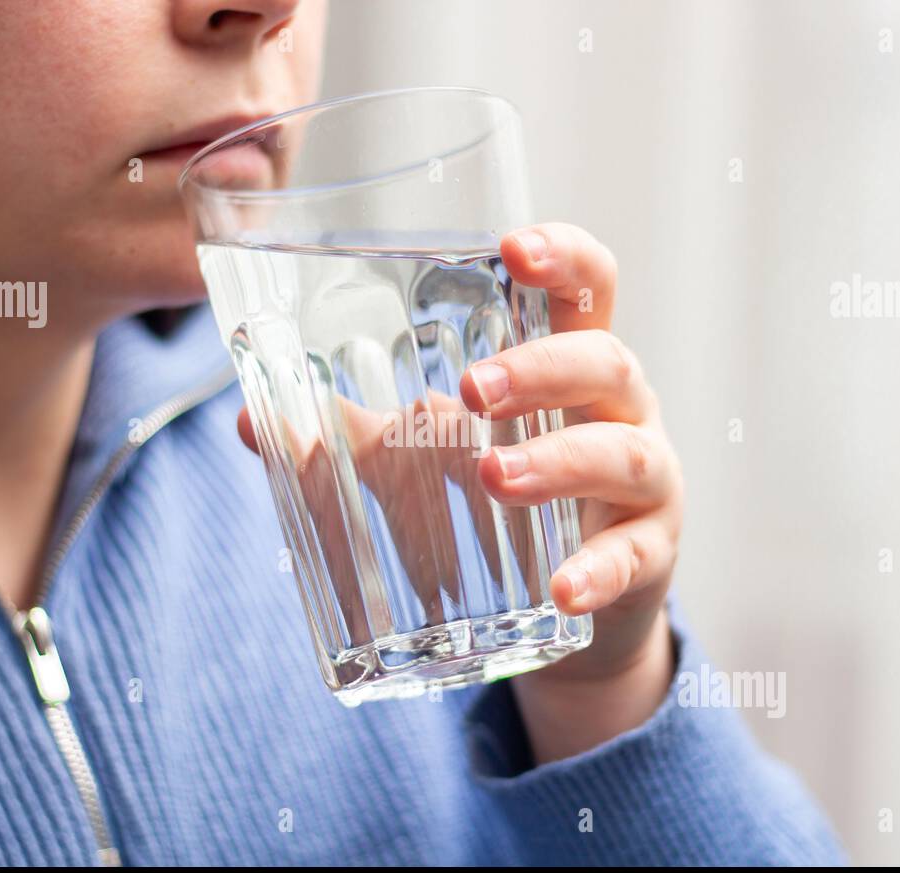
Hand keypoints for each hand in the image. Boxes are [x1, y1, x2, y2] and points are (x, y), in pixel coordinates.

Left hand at [234, 222, 683, 764]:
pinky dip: (598, 571)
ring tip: (494, 479)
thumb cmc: (514, 496)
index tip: (510, 249)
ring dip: (560, 462)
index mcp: (567, 367)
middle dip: (541, 367)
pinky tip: (560, 589)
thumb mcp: (445, 456)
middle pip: (605, 361)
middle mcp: (618, 411)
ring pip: (624, 451)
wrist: (588, 597)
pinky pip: (634, 558)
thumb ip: (361, 435)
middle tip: (471, 390)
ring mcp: (645, 481)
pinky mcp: (650, 553)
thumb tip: (250, 419)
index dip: (562, 256)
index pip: (587, 287)